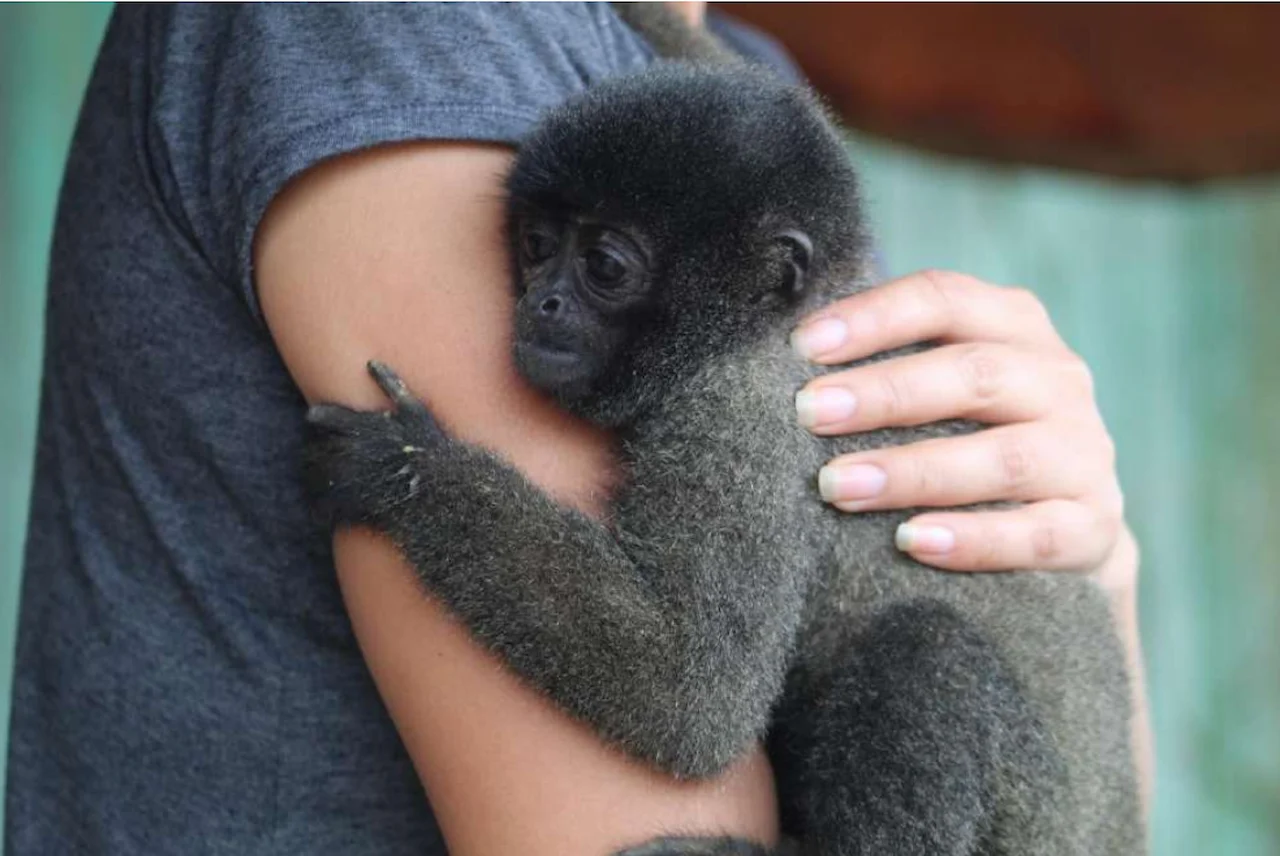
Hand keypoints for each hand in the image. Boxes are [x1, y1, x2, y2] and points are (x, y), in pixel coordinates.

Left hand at [791, 270, 1129, 580]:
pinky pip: (1036, 535)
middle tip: (809, 414)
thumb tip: (786, 360)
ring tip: (838, 487)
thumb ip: (886, 365)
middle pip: (973, 374)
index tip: (803, 346)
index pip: (943, 299)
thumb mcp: (939, 389)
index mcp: (1014, 326)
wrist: (1065, 528)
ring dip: (914, 471)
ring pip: (1005, 457)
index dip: (873, 317)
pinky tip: (912, 542)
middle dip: (884, 393)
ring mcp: (1083, 454)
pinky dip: (974, 540)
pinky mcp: (1092, 527)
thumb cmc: (969, 438)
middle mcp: (1058, 380)